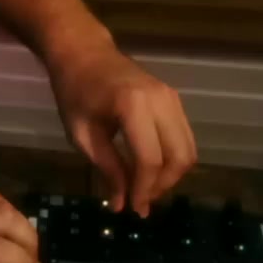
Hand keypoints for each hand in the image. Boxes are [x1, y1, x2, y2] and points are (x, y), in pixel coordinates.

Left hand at [47, 38, 197, 214]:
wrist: (84, 53)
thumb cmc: (75, 92)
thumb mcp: (81, 134)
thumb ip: (107, 168)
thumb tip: (122, 204)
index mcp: (133, 106)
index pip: (149, 159)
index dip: (144, 189)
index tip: (133, 209)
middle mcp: (160, 100)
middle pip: (179, 156)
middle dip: (162, 185)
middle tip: (141, 201)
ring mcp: (171, 97)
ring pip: (187, 149)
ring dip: (171, 175)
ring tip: (145, 187)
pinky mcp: (175, 99)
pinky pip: (184, 137)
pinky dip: (173, 159)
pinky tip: (152, 169)